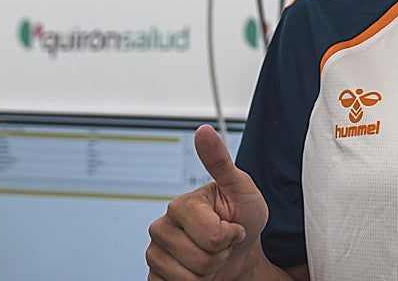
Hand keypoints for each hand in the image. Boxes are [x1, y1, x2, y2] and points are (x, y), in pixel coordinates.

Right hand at [146, 125, 269, 279]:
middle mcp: (162, 226)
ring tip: (213, 256)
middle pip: (200, 259)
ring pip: (188, 278)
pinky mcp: (154, 275)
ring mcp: (156, 252)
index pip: (211, 236)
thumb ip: (220, 161)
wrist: (241, 249)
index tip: (233, 225)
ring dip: (209, 272)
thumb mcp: (241, 187)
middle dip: (220, 256)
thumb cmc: (243, 217)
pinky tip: (196, 272)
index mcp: (181, 204)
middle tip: (223, 243)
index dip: (230, 236)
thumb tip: (203, 130)